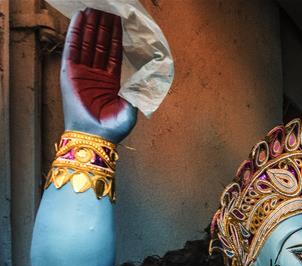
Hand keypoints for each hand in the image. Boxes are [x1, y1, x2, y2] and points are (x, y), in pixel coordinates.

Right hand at [61, 9, 136, 142]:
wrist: (96, 136)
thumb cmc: (114, 126)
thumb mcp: (132, 106)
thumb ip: (139, 90)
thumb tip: (149, 75)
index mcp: (111, 81)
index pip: (114, 53)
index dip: (116, 37)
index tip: (117, 21)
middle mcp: (96, 74)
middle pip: (100, 44)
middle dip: (103, 27)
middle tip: (105, 8)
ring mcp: (82, 72)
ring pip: (87, 43)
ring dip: (90, 26)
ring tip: (93, 9)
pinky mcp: (70, 72)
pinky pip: (73, 48)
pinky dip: (76, 33)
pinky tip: (79, 18)